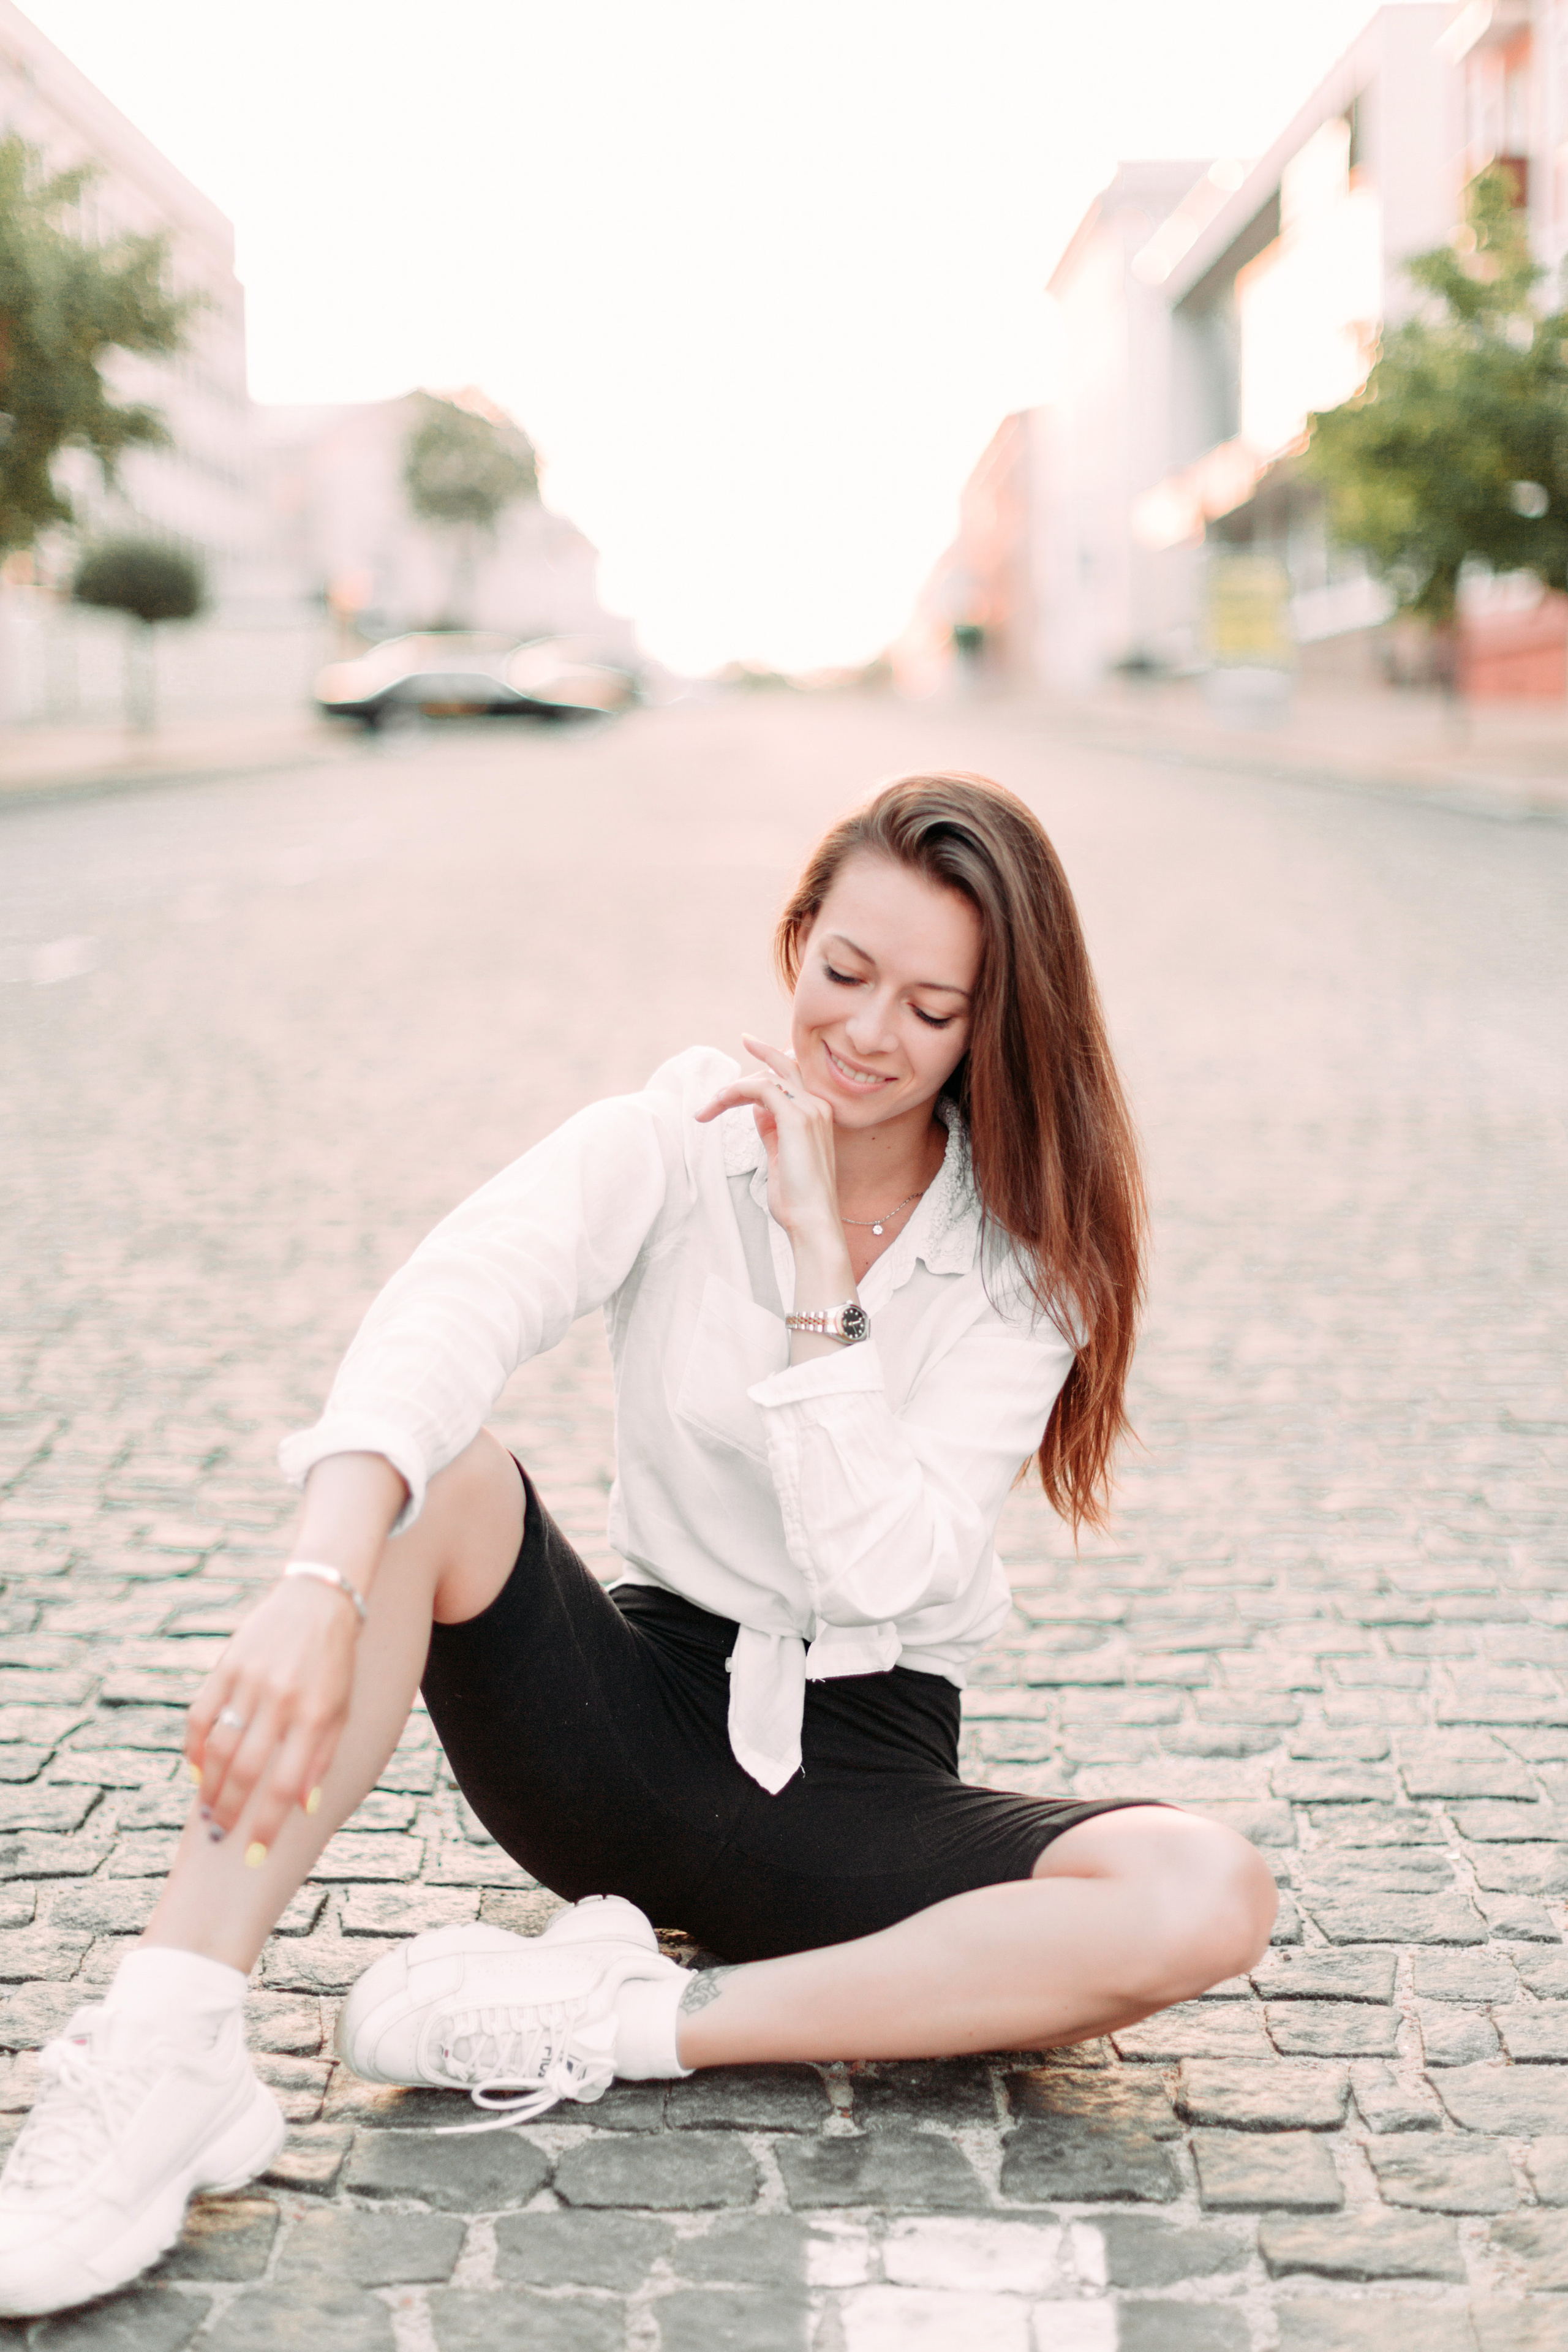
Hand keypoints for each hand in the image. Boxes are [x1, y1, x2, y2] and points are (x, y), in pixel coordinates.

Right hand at [185, 1576, 357, 1853]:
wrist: (319, 1599)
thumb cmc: (335, 1663)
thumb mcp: (343, 1708)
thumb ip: (322, 1757)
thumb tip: (303, 1806)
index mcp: (316, 1714)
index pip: (287, 1785)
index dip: (269, 1825)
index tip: (254, 1854)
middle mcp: (282, 1700)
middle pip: (247, 1771)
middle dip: (230, 1812)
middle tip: (219, 1837)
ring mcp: (251, 1681)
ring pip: (219, 1747)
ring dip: (209, 1787)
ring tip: (207, 1811)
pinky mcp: (226, 1666)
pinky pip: (200, 1716)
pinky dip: (194, 1748)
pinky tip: (196, 1770)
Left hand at [695, 1033, 840, 1240]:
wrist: (812, 1219)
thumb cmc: (796, 1197)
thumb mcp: (780, 1156)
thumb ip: (771, 1129)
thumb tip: (756, 1109)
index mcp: (818, 1115)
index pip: (793, 1078)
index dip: (773, 1061)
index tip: (752, 1045)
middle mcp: (818, 1106)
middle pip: (786, 1066)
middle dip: (763, 1051)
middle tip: (743, 1039)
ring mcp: (810, 1110)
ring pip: (766, 1078)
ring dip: (731, 1089)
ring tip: (708, 1108)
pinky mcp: (796, 1118)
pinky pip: (759, 1088)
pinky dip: (735, 1092)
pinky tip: (718, 1105)